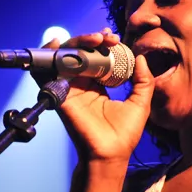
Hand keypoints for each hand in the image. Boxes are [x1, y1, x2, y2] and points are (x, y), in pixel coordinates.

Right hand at [39, 28, 154, 164]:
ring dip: (76, 42)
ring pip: (65, 56)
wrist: (110, 154)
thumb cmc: (124, 133)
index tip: (113, 37)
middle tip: (106, 37)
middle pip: (80, 52)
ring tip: (93, 39)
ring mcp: (69, 87)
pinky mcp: (60, 94)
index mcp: (98, 84)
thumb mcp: (141, 102)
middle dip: (91, 39)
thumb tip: (142, 58)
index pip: (96, 56)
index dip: (102, 43)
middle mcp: (81, 83)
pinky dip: (47, 56)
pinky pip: (47, 72)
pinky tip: (56, 44)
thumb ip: (144, 80)